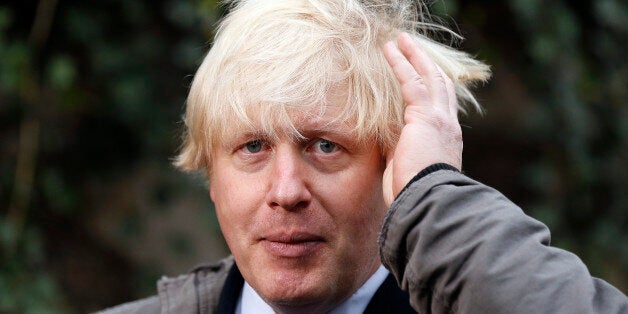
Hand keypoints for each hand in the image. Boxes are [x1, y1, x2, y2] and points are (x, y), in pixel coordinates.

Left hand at [382, 32, 462, 205]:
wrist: (427, 200)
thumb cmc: (416, 194)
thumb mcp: (409, 170)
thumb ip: (402, 152)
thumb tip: (390, 146)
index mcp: (446, 139)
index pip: (443, 106)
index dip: (435, 88)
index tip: (425, 75)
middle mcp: (447, 125)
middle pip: (441, 85)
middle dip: (426, 64)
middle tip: (413, 48)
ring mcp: (439, 118)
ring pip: (429, 77)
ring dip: (414, 56)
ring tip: (400, 40)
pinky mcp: (424, 116)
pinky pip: (412, 81)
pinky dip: (401, 63)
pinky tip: (390, 50)